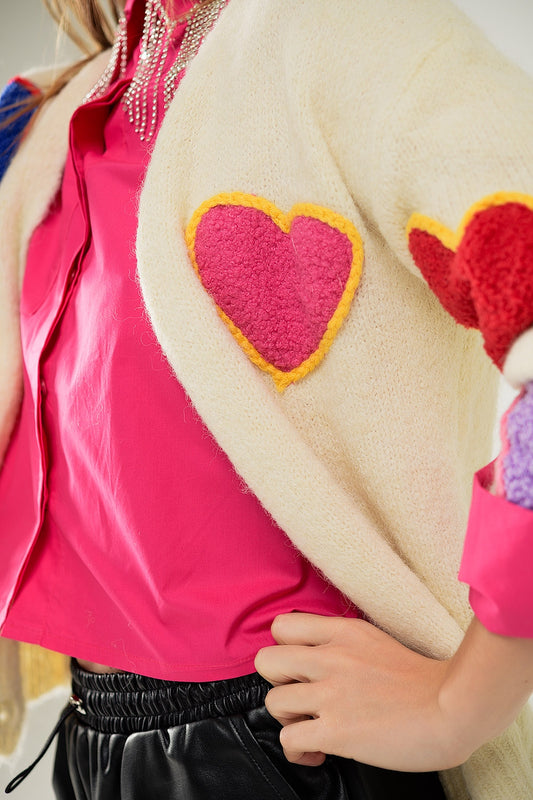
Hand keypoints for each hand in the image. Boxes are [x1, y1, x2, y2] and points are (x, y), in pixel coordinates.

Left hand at [255, 613, 468, 771]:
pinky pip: (288, 740)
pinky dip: (297, 751)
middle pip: (266, 661)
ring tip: (311, 728)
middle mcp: (331, 658)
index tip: (298, 668)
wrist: (453, 708)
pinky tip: (317, 752)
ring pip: (273, 701)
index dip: (283, 649)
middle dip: (278, 683)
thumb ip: (345, 645)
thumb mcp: (377, 642)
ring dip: (289, 720)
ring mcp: (331, 694)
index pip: (282, 626)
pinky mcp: (336, 730)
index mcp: (344, 633)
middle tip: (301, 697)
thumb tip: (319, 659)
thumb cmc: (425, 682)